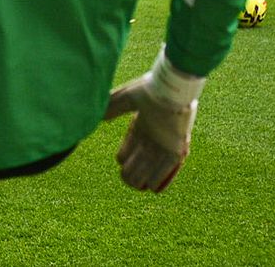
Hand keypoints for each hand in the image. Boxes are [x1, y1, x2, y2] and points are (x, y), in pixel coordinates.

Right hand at [105, 50, 203, 191]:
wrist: (172, 88)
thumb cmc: (150, 89)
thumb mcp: (126, 97)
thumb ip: (112, 107)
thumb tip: (98, 118)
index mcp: (142, 125)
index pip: (130, 147)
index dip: (123, 156)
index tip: (120, 160)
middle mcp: (154, 137)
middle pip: (140, 160)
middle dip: (131, 171)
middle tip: (126, 178)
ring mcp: (165, 144)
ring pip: (152, 168)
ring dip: (142, 178)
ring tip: (135, 185)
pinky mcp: (176, 148)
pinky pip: (167, 169)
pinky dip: (158, 179)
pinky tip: (150, 187)